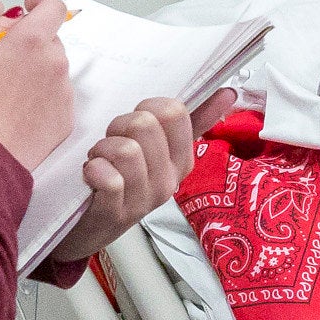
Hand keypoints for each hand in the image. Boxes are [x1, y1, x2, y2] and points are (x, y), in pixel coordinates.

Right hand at [0, 0, 75, 170]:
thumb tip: (2, 20)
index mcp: (30, 42)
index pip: (52, 7)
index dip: (41, 2)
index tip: (31, 6)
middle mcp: (54, 62)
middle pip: (51, 40)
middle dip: (32, 44)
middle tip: (6, 60)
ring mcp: (63, 91)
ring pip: (54, 70)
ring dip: (37, 73)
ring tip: (8, 93)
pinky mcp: (66, 117)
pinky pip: (57, 97)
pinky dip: (42, 98)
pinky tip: (18, 111)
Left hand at [43, 98, 197, 267]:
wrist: (91, 227)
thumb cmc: (123, 179)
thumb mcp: (158, 150)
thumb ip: (192, 121)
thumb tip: (228, 92)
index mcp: (182, 161)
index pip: (175, 112)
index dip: (148, 107)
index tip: (137, 124)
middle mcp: (169, 181)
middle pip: (145, 124)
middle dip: (119, 126)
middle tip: (112, 144)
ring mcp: (145, 200)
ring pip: (126, 150)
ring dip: (102, 149)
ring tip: (100, 162)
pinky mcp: (117, 214)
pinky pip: (110, 178)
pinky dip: (94, 170)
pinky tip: (91, 177)